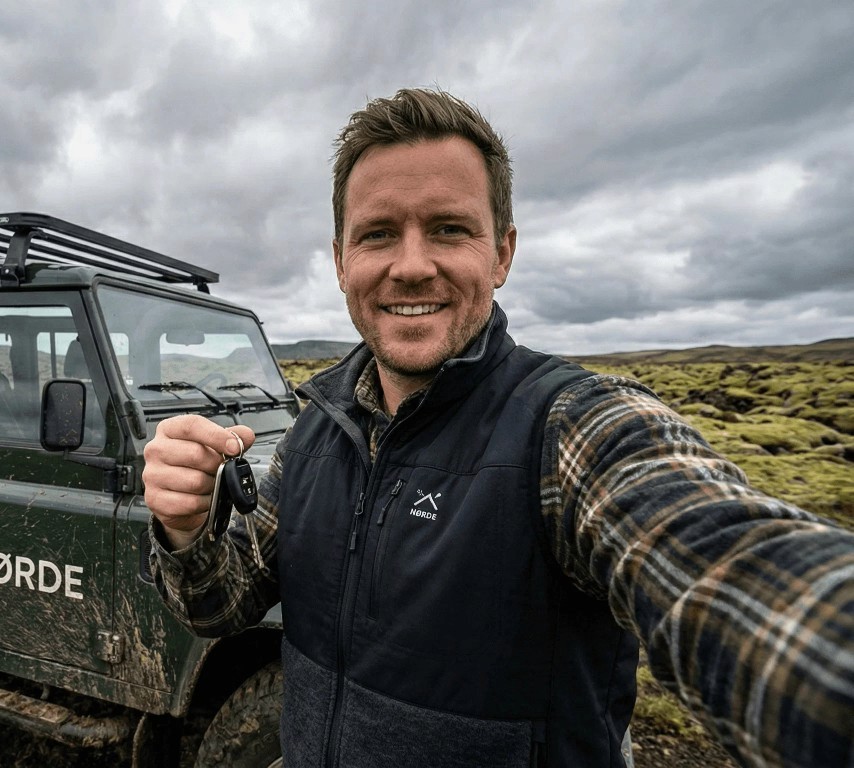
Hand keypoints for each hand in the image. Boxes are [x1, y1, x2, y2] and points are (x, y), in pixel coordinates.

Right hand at [143, 414, 255, 548]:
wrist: (181, 496)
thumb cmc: (197, 465)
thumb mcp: (214, 446)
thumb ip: (232, 437)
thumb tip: (246, 435)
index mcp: (169, 430)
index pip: (191, 425)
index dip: (216, 436)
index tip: (234, 447)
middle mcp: (156, 450)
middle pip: (194, 454)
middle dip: (217, 465)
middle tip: (222, 469)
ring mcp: (152, 475)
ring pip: (194, 481)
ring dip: (212, 485)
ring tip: (212, 483)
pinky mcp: (155, 499)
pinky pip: (189, 502)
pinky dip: (204, 503)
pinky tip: (204, 498)